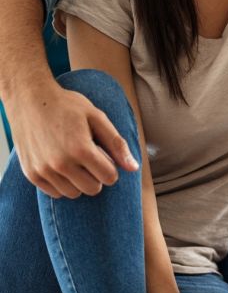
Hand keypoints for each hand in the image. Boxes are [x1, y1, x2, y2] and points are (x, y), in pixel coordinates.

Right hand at [5, 80, 137, 198]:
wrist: (30, 99)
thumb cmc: (67, 106)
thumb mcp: (97, 118)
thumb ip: (117, 144)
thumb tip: (133, 168)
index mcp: (80, 149)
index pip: (109, 177)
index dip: (111, 167)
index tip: (104, 155)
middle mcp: (60, 164)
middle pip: (93, 189)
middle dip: (97, 175)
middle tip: (91, 157)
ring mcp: (43, 171)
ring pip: (74, 193)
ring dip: (79, 181)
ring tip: (75, 160)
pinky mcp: (31, 174)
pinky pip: (55, 193)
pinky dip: (62, 183)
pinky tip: (62, 165)